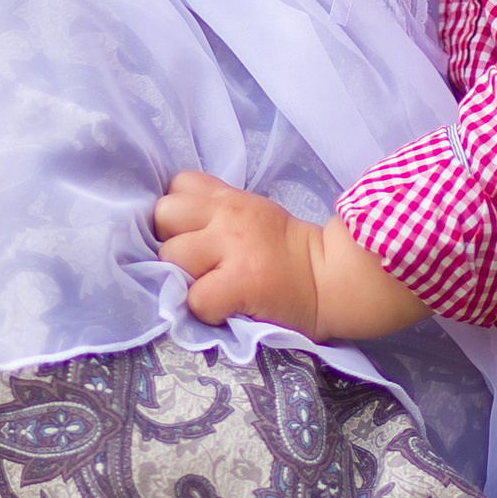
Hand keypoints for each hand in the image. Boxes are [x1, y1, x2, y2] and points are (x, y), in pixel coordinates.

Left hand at [154, 174, 324, 333]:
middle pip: (163, 215)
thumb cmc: (289, 253)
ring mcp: (233, 248)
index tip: (191, 235)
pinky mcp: (241, 283)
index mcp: (230, 199)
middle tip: (195, 265)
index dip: (176, 215)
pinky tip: (224, 309)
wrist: (333, 278)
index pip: (176, 187)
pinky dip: (205, 310)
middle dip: (170, 242)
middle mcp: (227, 216)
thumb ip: (215, 210)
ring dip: (182, 279)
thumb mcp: (253, 213)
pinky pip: (196, 298)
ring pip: (171, 255)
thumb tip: (173, 228)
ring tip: (210, 287)